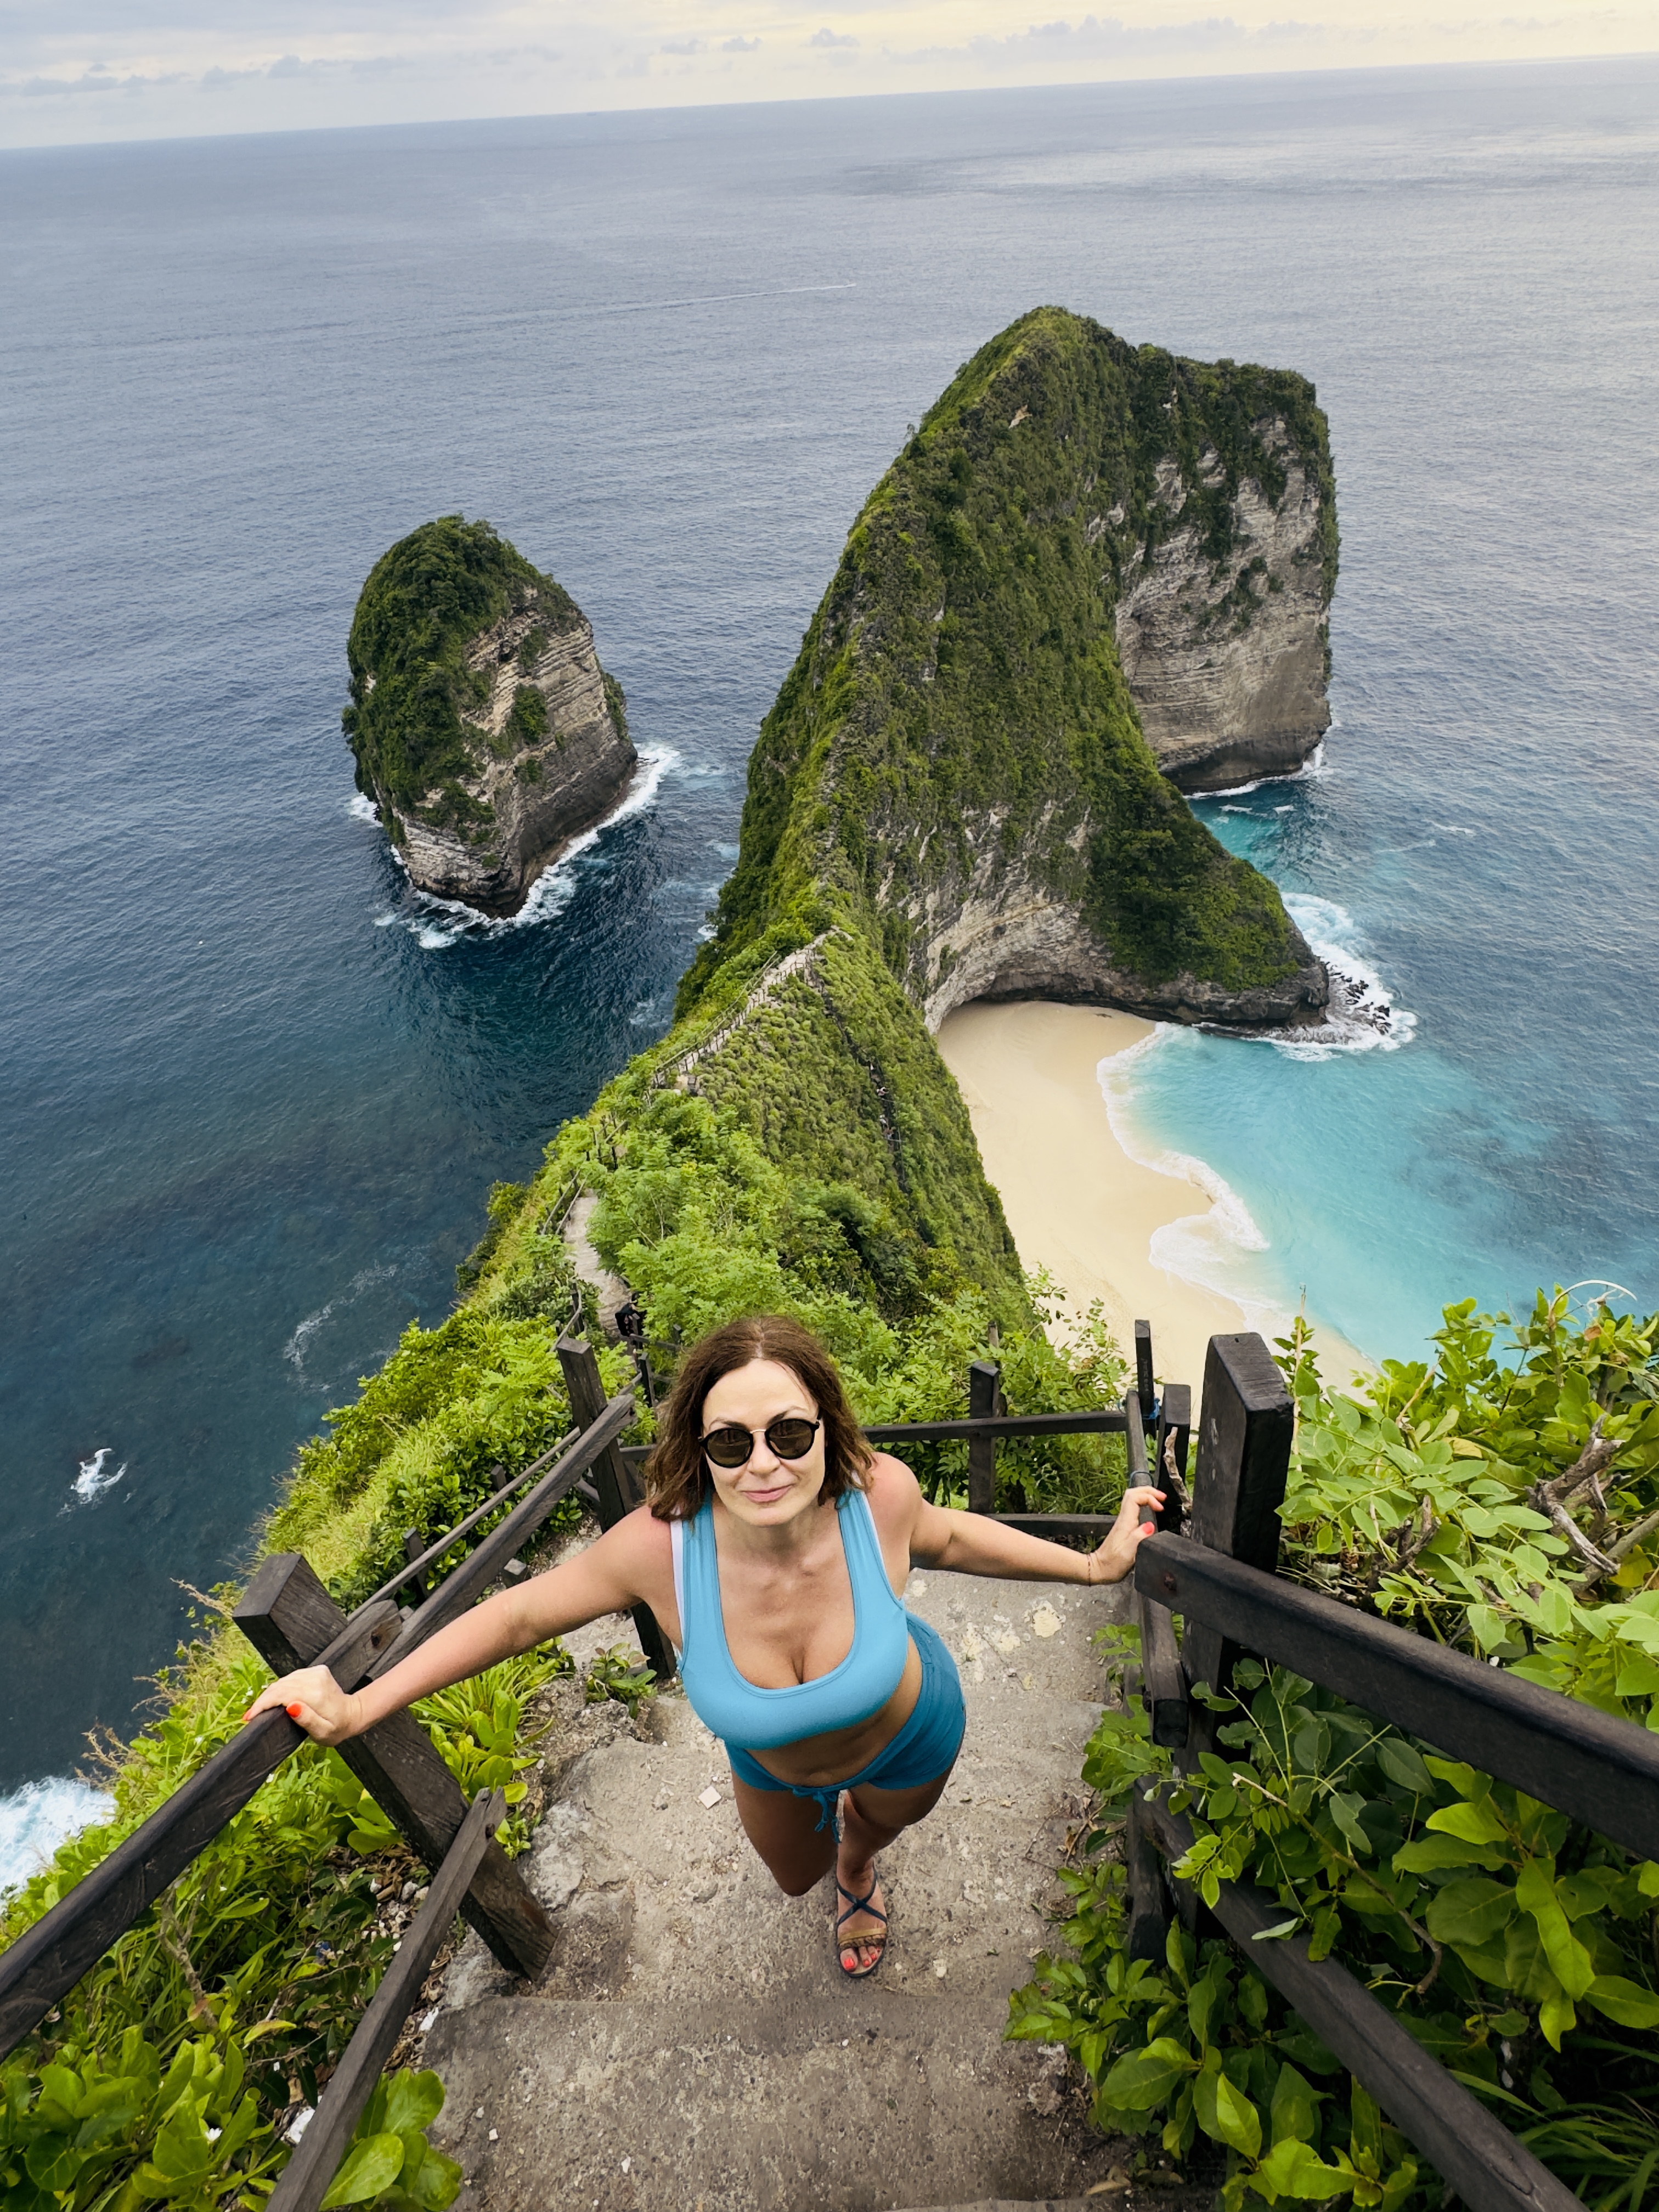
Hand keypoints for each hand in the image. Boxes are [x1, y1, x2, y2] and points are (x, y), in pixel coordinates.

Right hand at [242, 1666, 364, 1745]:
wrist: (353, 1714)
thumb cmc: (337, 1728)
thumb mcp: (323, 1733)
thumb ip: (307, 1720)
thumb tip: (290, 1706)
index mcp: (316, 1695)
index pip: (282, 1694)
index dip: (263, 1704)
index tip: (250, 1717)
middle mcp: (316, 1679)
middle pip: (280, 1686)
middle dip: (263, 1700)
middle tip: (250, 1715)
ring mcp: (316, 1672)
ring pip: (284, 1681)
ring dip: (270, 1694)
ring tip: (259, 1709)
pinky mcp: (316, 1670)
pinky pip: (291, 1678)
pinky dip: (280, 1688)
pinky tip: (274, 1699)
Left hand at [1088, 1485, 1165, 1583]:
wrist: (1100, 1569)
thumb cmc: (1112, 1563)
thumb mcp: (1128, 1552)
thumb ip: (1139, 1537)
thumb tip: (1151, 1526)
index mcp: (1125, 1522)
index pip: (1134, 1497)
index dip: (1149, 1497)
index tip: (1160, 1507)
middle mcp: (1123, 1519)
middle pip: (1133, 1494)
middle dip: (1149, 1491)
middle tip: (1162, 1497)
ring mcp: (1123, 1522)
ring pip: (1133, 1499)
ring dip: (1146, 1496)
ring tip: (1159, 1500)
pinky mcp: (1124, 1528)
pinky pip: (1134, 1508)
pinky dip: (1144, 1505)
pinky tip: (1151, 1511)